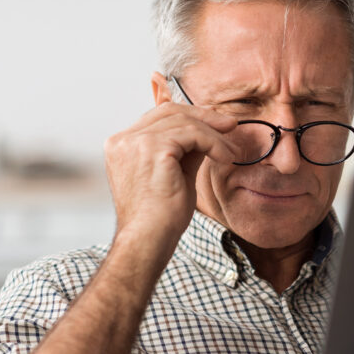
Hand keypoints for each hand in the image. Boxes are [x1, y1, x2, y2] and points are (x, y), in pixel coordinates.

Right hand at [104, 101, 237, 242]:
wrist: (148, 241)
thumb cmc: (160, 219)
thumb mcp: (175, 176)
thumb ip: (185, 152)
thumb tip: (207, 135)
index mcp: (121, 146)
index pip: (158, 117)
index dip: (189, 117)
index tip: (216, 125)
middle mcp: (123, 140)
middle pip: (170, 112)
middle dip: (204, 117)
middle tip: (231, 125)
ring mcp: (135, 142)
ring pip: (184, 122)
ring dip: (214, 134)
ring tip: (232, 152)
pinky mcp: (153, 149)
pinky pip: (192, 134)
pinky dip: (213, 143)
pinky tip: (225, 158)